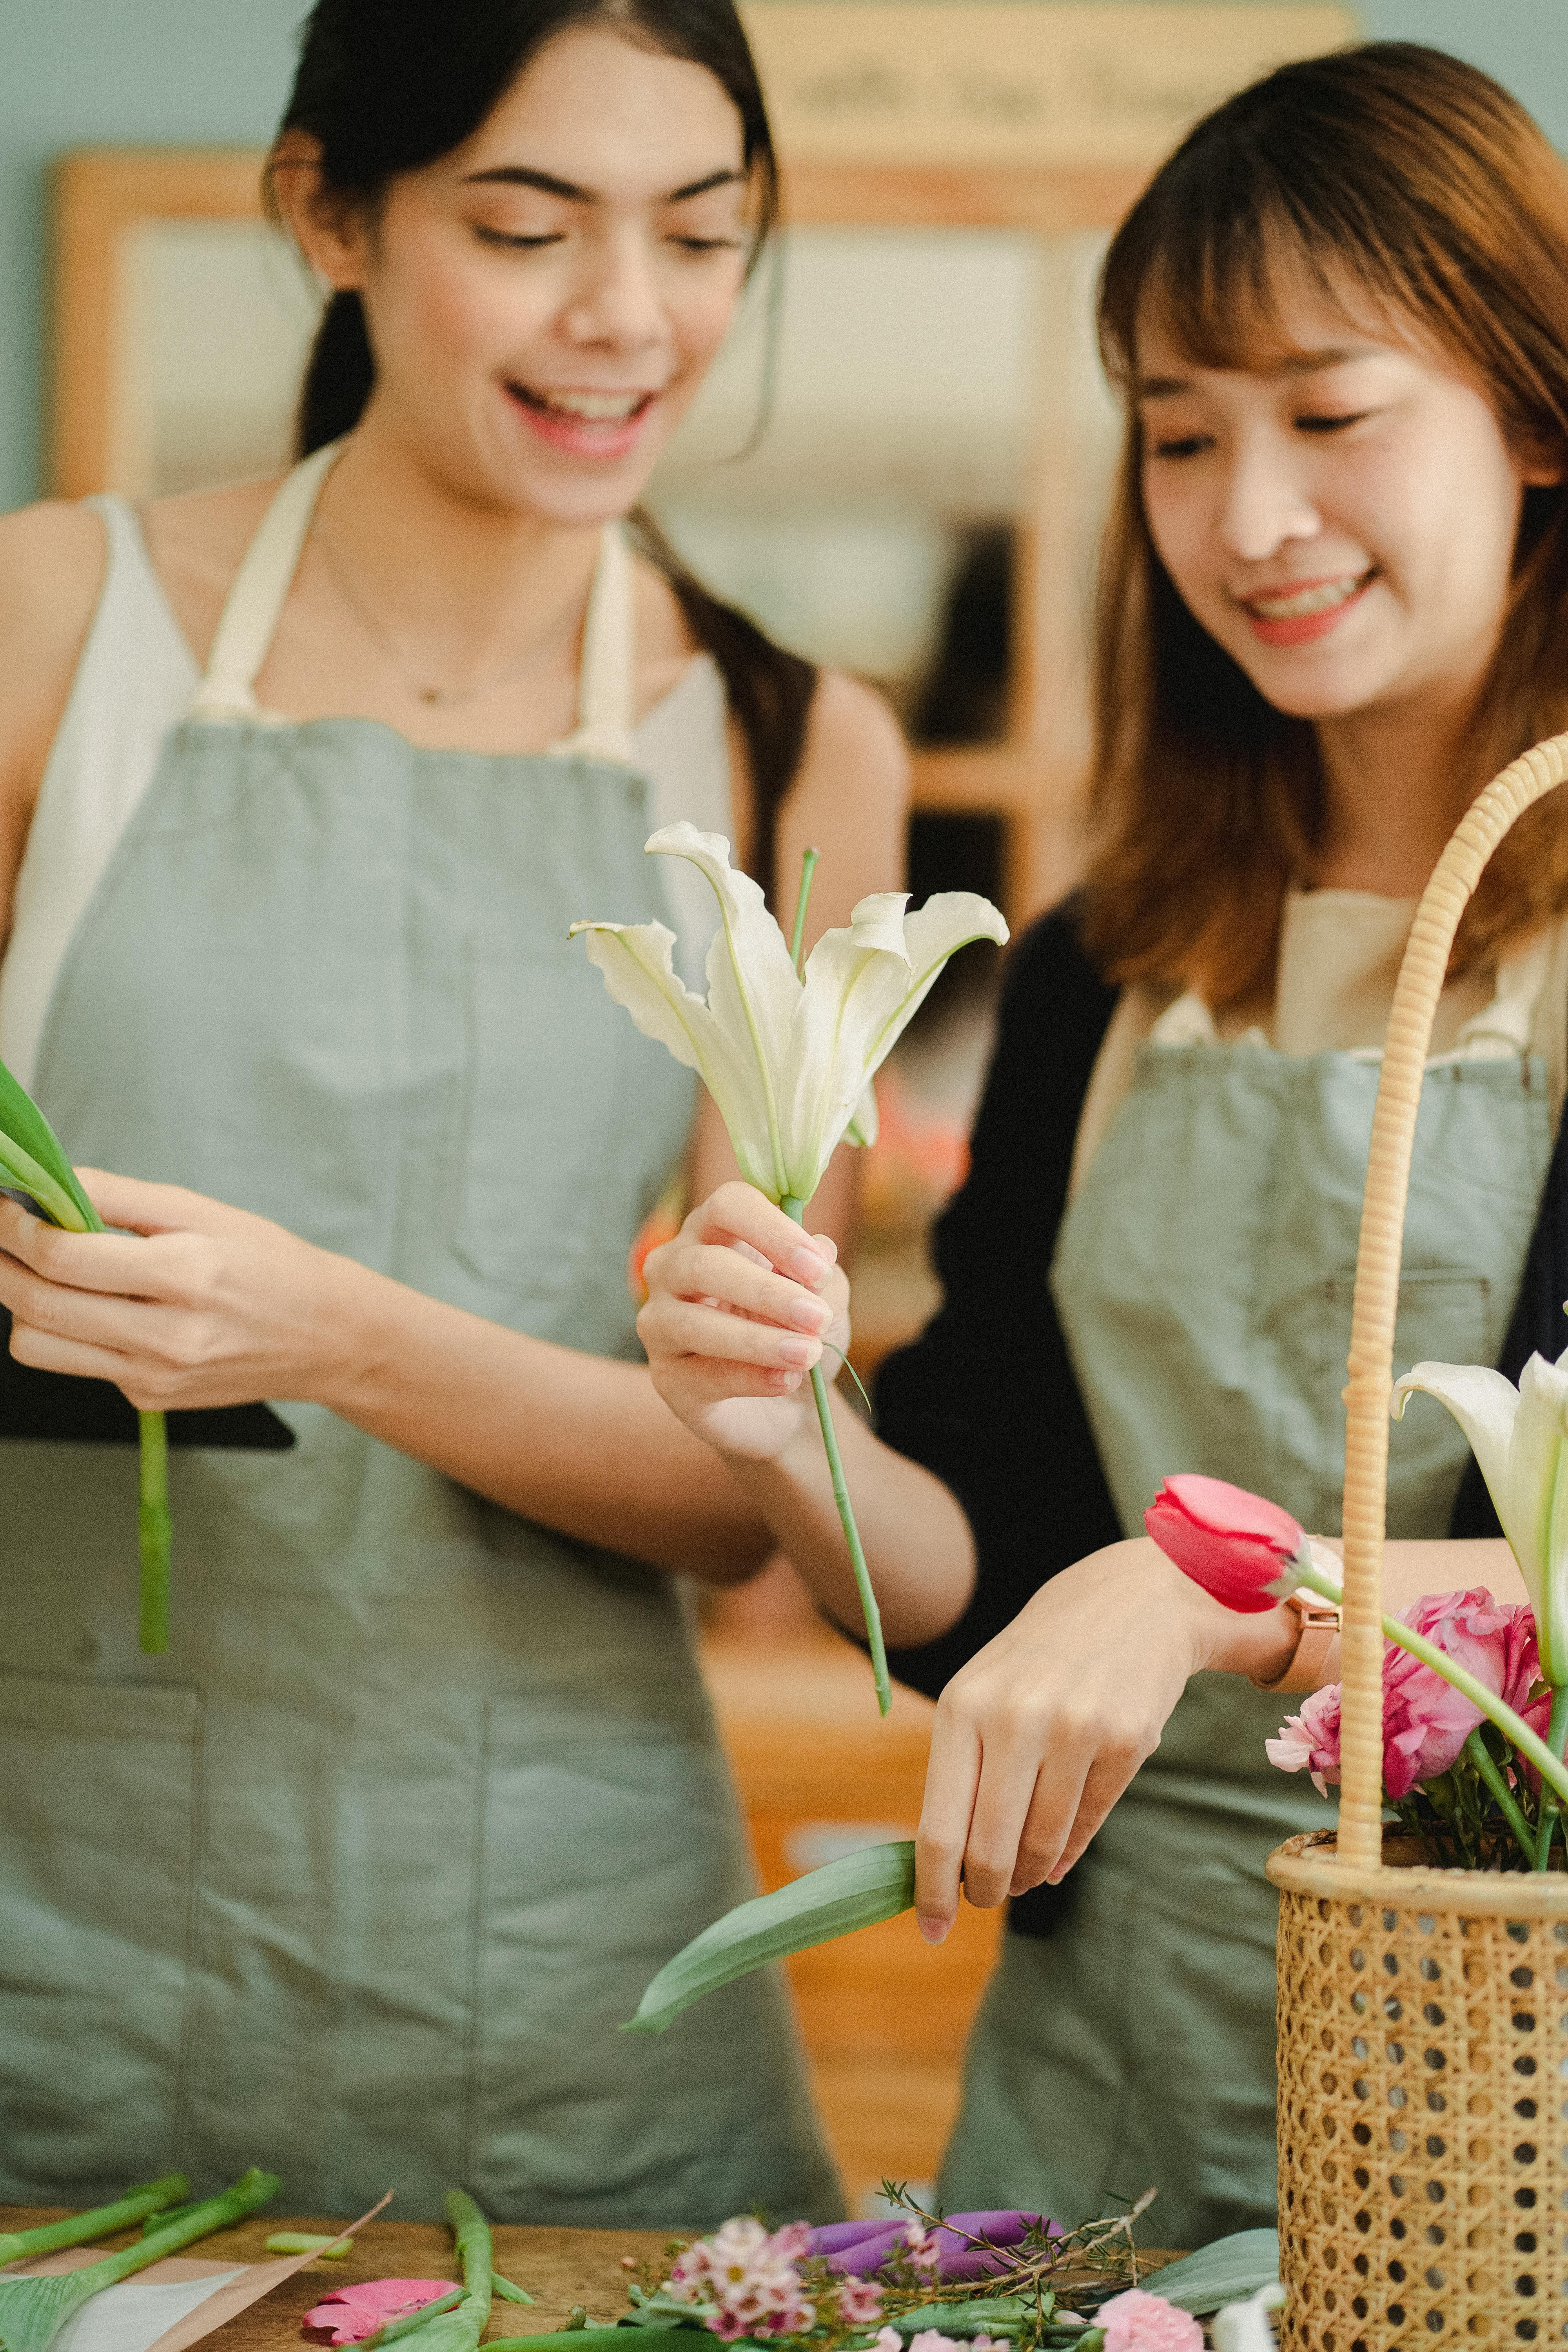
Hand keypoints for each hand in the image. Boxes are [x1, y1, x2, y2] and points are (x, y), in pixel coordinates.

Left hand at [0, 1169, 359, 1409]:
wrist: (326, 1337)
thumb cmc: (268, 1263)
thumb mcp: (202, 1211)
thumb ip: (119, 1197)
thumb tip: (46, 1187)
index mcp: (186, 1274)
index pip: (63, 1258)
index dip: (14, 1227)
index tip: (2, 1206)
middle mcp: (167, 1335)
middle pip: (36, 1304)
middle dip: (2, 1263)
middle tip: (2, 1234)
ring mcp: (154, 1375)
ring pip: (37, 1345)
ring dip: (23, 1304)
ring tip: (43, 1272)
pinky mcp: (148, 1399)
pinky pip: (77, 1363)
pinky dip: (71, 1330)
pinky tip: (101, 1306)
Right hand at [637, 1180, 847, 1461]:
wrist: (786, 1402)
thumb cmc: (797, 1331)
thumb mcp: (824, 1300)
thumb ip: (824, 1279)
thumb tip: (822, 1252)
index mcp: (714, 1231)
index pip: (729, 1206)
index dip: (773, 1231)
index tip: (819, 1269)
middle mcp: (674, 1267)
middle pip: (705, 1264)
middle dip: (766, 1291)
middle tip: (816, 1318)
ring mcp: (660, 1321)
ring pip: (693, 1322)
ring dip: (756, 1339)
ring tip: (807, 1354)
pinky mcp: (666, 1376)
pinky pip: (701, 1375)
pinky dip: (749, 1377)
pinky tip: (785, 1380)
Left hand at [913, 1536, 1296, 1941]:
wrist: (1129, 1602)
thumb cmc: (1038, 1661)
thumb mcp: (982, 1696)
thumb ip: (961, 1774)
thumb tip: (950, 1870)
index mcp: (962, 1707)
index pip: (938, 1827)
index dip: (933, 1889)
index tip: (929, 1928)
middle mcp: (1014, 1719)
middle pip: (988, 1849)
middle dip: (983, 1888)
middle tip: (983, 1897)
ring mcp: (1073, 1731)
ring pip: (1041, 1845)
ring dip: (1027, 1871)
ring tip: (1021, 1871)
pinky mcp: (1124, 1742)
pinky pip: (1086, 1825)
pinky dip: (1067, 1851)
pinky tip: (1055, 1856)